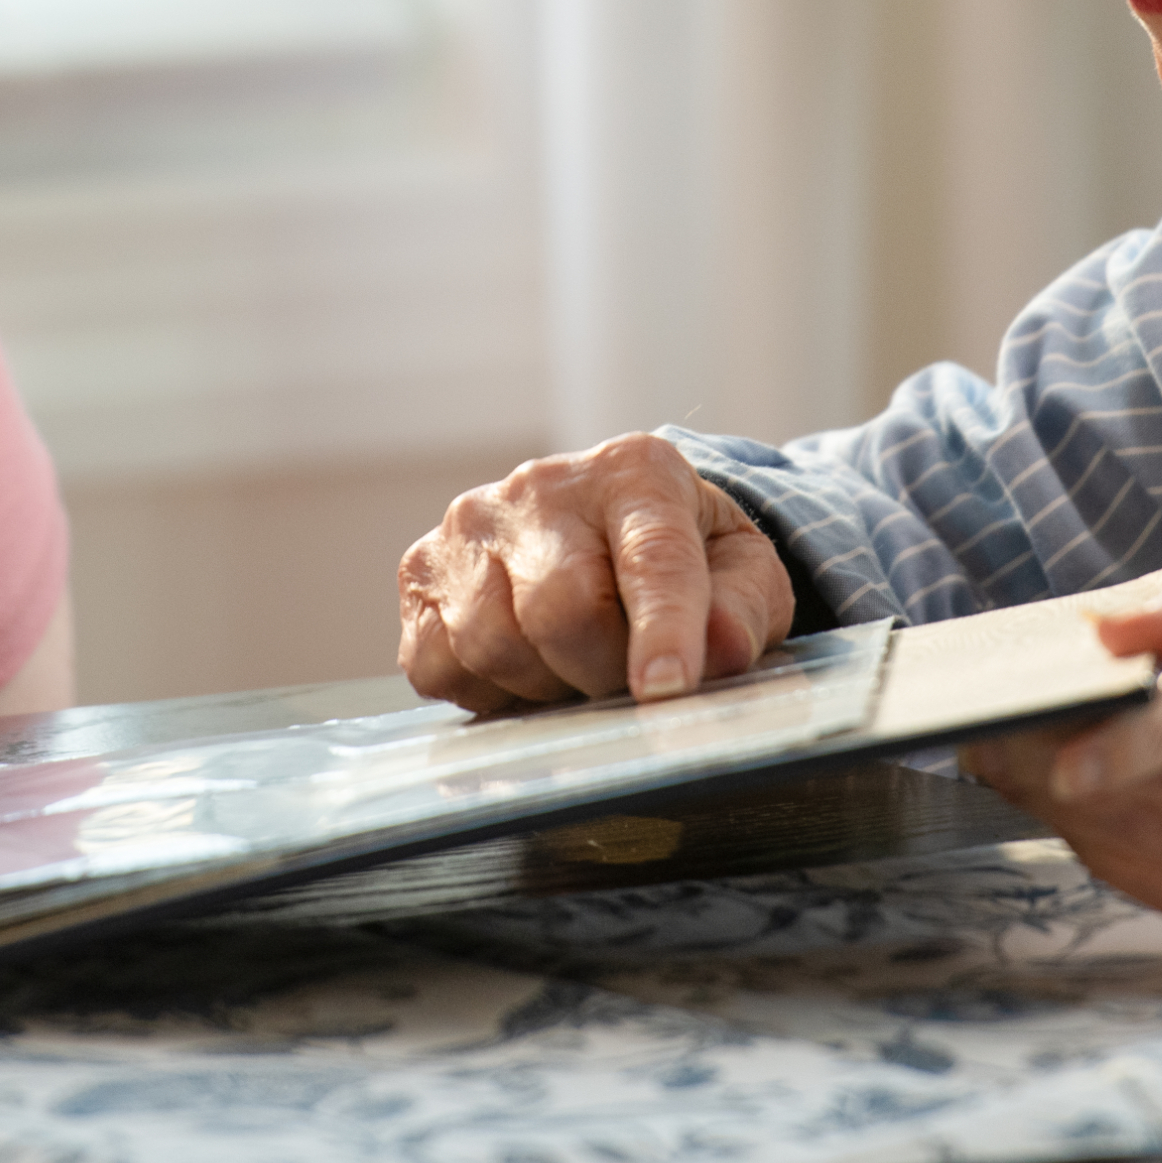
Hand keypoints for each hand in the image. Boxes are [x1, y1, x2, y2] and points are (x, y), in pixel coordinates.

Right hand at [398, 433, 797, 711]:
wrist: (603, 528)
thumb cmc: (684, 558)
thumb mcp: (742, 573)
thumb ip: (742, 609)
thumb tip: (721, 650)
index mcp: (636, 473)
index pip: (651, 558)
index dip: (662, 631)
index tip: (667, 689)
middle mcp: (540, 486)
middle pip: (561, 610)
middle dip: (602, 672)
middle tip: (625, 679)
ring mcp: (469, 525)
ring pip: (493, 645)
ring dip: (544, 685)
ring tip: (575, 664)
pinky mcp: (419, 570)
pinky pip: (436, 664)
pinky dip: (485, 688)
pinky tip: (523, 663)